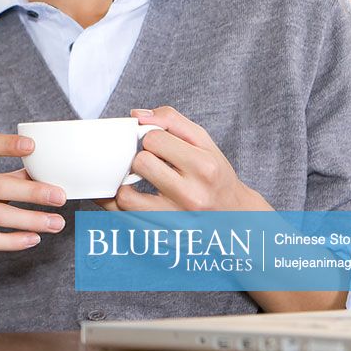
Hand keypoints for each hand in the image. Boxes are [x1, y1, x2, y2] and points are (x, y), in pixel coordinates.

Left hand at [97, 107, 269, 212]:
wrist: (235, 218)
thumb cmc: (215, 176)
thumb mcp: (205, 143)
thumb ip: (172, 121)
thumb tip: (137, 115)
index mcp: (204, 167)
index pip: (155, 139)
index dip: (149, 137)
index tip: (155, 144)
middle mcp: (192, 195)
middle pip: (141, 164)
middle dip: (139, 158)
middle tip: (147, 162)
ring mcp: (176, 219)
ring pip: (126, 196)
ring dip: (123, 183)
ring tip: (132, 179)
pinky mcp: (162, 235)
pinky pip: (124, 220)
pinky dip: (115, 205)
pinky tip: (119, 195)